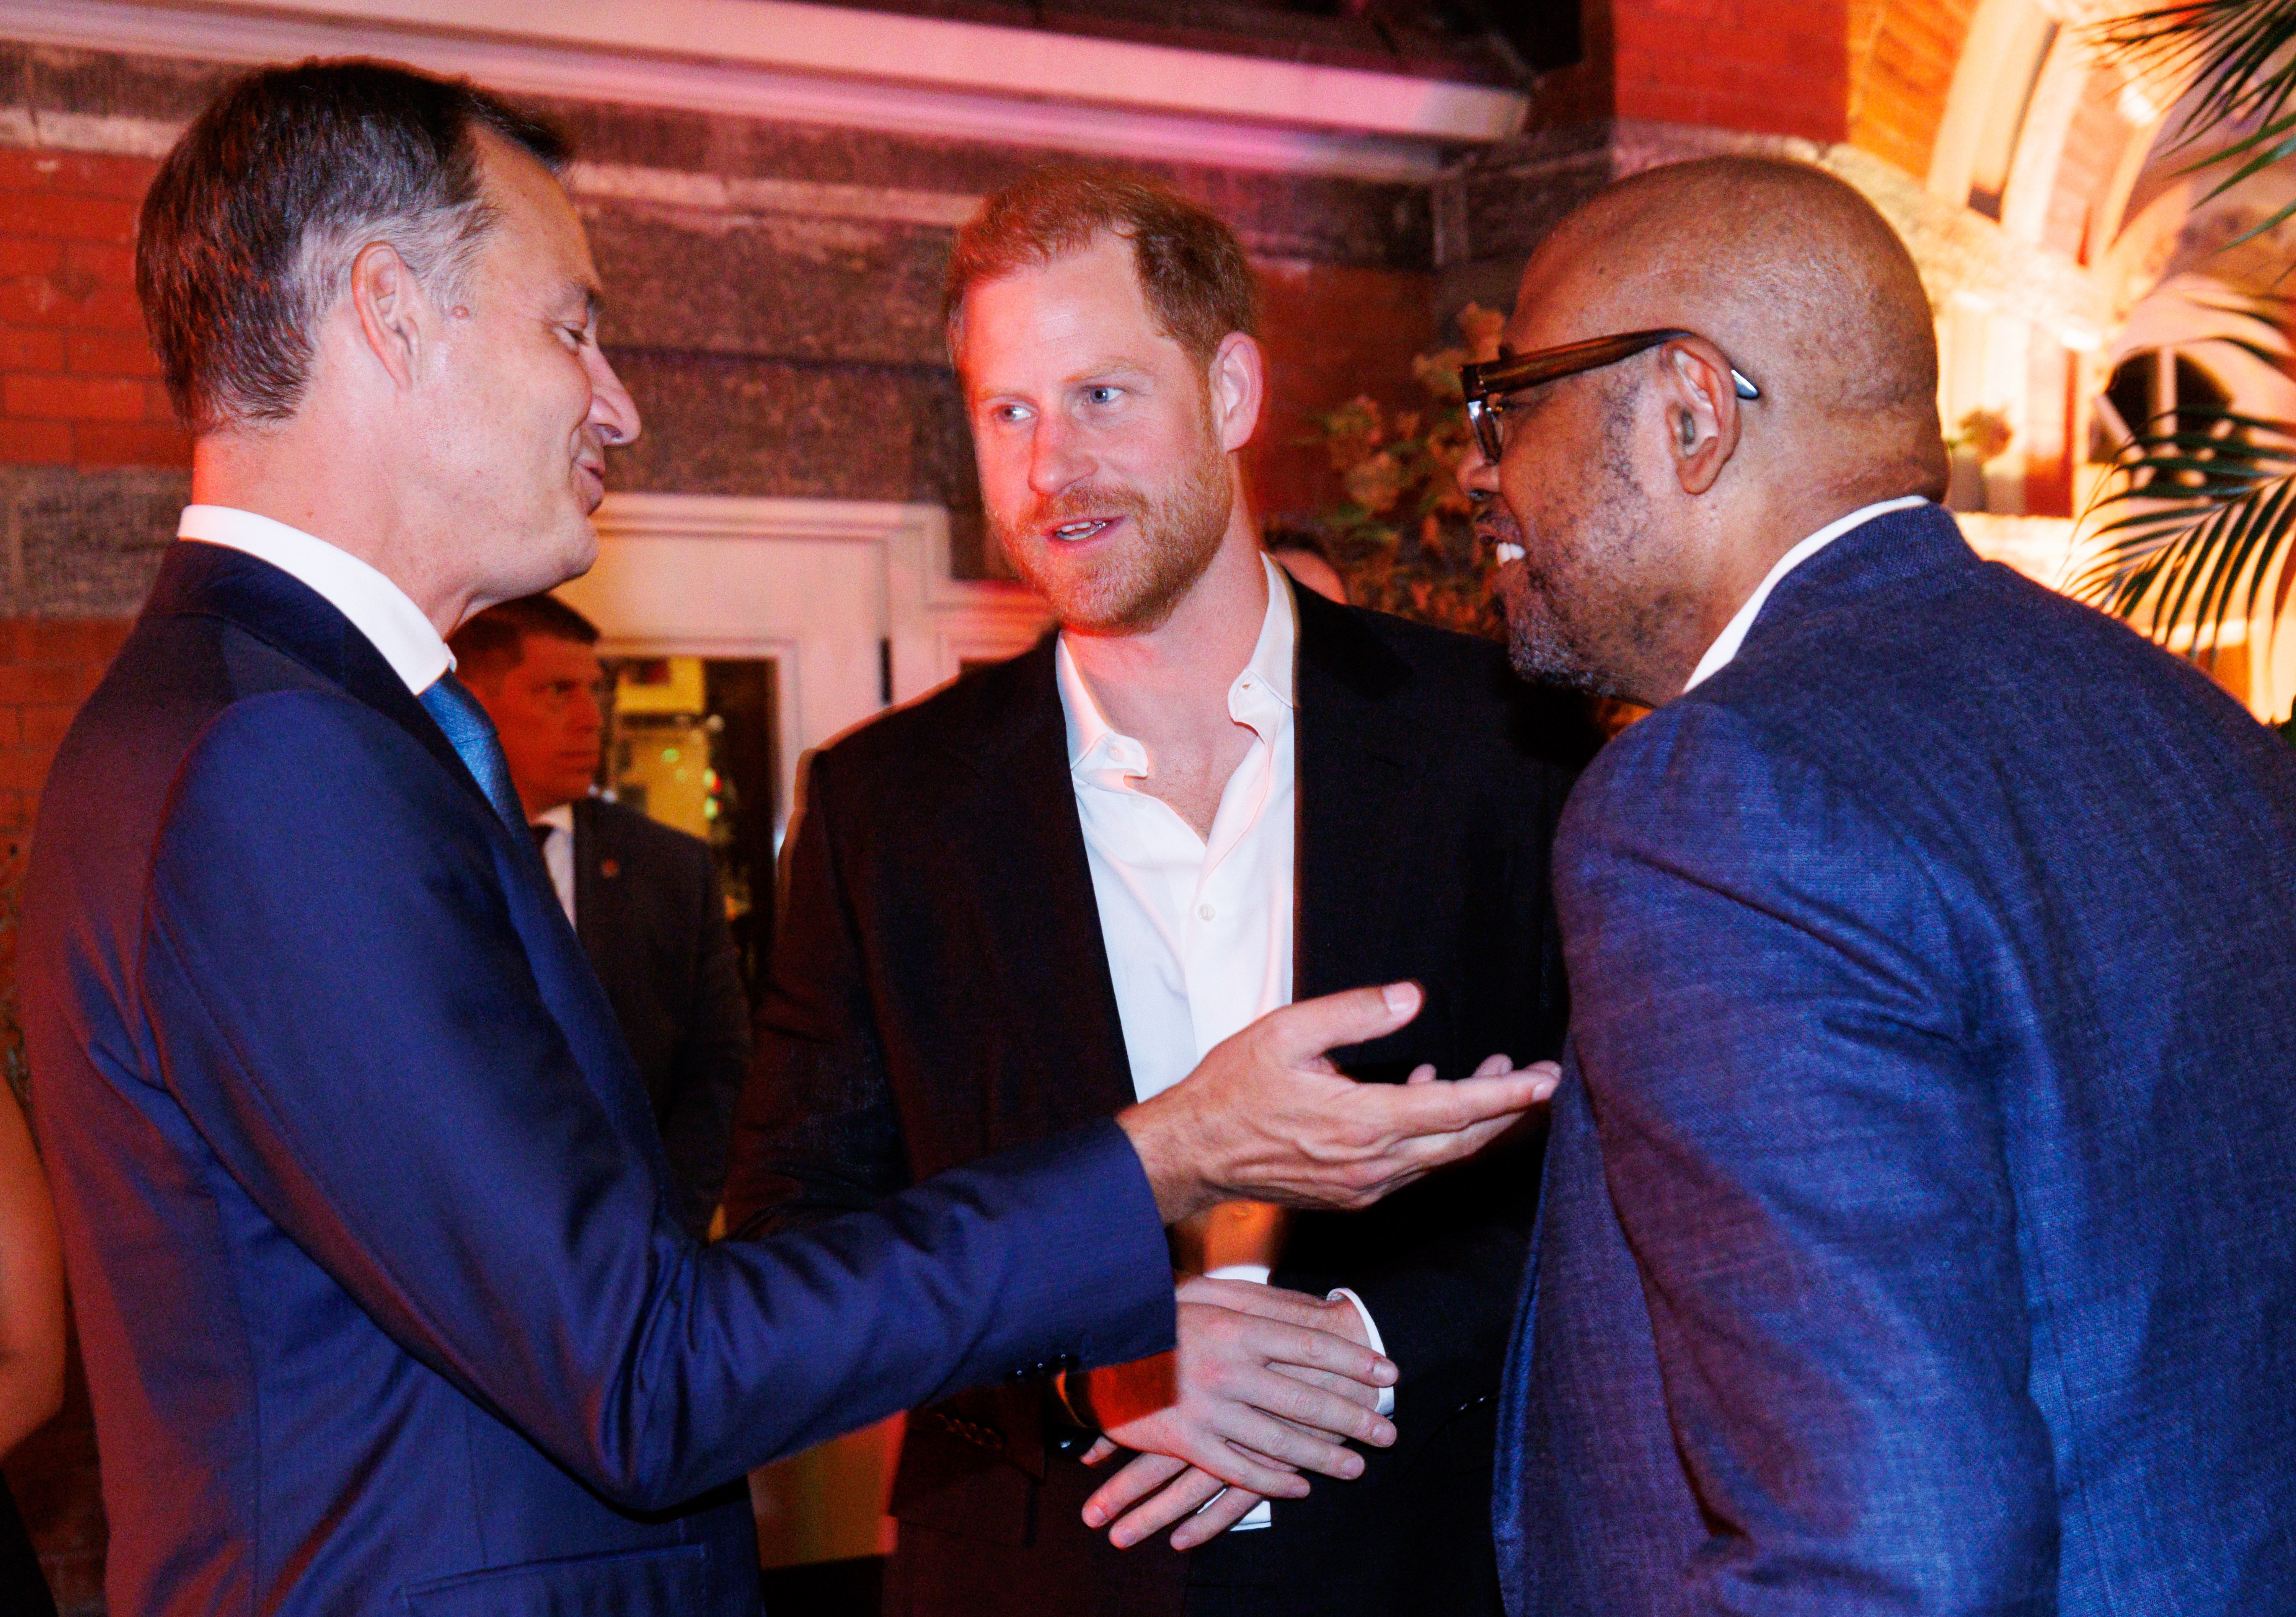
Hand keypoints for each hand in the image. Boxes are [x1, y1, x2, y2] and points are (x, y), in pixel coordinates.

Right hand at [1080, 1279, 1385, 1549]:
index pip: (1313, 1347)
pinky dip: (1274, 1483)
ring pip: (1281, 1442)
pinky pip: (1240, 1470)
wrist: (1096, 1350)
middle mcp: (1230, 1369)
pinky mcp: (1189, 1441)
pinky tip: (1300, 1488)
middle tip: (1388, 1431)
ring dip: (1326, 1457)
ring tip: (1358, 1466)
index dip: (1357, 1362)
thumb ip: (1256, 1300)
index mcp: (1239, 1328)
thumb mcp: (1205, 1293)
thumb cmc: (1159, 1317)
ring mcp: (1210, 1408)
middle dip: (1356, 1418)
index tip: (1389, 1375)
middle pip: (1308, 1400)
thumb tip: (1312, 1307)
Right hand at [1117, 981, 1560, 1221]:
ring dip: (1473, 1122)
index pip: (1456, 1109)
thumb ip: (1354, 1013)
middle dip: (1507, 1110)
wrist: (1192, 1153)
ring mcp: (1363, 1186)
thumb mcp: (1286, 1032)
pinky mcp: (1350, 1194)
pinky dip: (1433, 1136)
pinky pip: (1410, 1166)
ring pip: (1440, 1156)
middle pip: (1462, 1141)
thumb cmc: (1231, 1090)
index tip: (1544, 1079)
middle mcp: (1371, 1164)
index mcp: (1362, 1123)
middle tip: (1539, 1079)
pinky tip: (1425, 1096)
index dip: (1506, 1094)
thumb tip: (1411, 998)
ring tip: (1493, 1080)